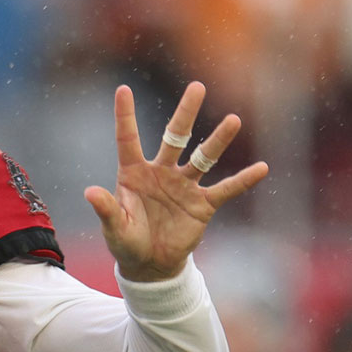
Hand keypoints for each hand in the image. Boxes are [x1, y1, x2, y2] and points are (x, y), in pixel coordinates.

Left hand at [84, 82, 268, 281]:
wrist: (150, 264)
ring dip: (218, 140)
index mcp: (134, 173)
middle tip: (197, 87)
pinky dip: (243, 180)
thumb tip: (89, 193)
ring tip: (233, 120)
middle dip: (185, 113)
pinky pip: (226, 189)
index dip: (125, 115)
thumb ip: (106, 209)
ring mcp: (184, 186)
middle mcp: (161, 172)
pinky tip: (262, 168)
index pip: (128, 139)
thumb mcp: (114, 227)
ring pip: (203, 157)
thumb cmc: (126, 243)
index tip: (123, 89)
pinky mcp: (202, 204)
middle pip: (175, 137)